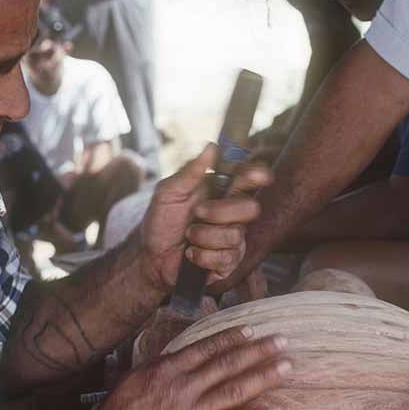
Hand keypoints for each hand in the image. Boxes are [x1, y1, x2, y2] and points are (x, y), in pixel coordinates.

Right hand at [89, 326, 287, 409]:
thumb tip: (173, 356)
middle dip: (258, 350)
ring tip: (287, 367)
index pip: (206, 347)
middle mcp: (183, 387)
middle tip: (282, 341)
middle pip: (227, 363)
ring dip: (264, 376)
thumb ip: (157, 366)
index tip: (252, 330)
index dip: (232, 338)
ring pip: (235, 389)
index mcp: (167, 369)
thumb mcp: (131, 380)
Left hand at [139, 144, 272, 289]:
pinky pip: (225, 257)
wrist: (150, 257)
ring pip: (235, 235)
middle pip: (250, 208)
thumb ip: (189, 172)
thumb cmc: (160, 223)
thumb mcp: (167, 193)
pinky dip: (201, 255)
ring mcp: (233, 239)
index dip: (258, 175)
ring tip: (188, 237)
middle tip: (197, 213)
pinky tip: (191, 254)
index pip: (248, 179)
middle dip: (220, 212)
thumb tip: (211, 147)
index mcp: (220, 191)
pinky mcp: (228, 262)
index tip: (258, 175)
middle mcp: (231, 213)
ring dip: (203, 236)